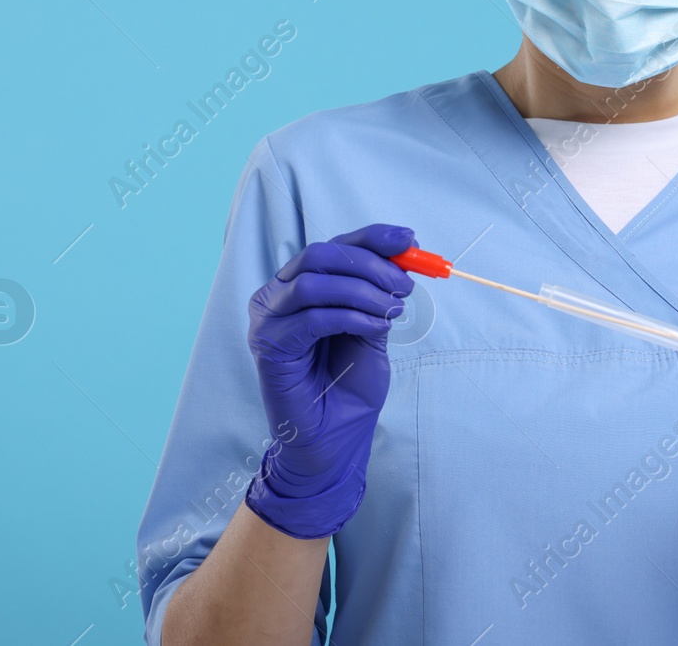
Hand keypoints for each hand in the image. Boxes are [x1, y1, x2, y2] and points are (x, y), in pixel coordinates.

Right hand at [242, 223, 415, 538]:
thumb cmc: (349, 385)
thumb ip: (379, 293)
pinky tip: (375, 328)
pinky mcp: (269, 346)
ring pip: (315, 281)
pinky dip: (352, 316)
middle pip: (321, 254)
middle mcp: (277, 297)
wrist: (335, 439)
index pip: (334, 246)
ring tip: (392, 311)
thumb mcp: (372, 327)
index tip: (409, 239)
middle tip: (403, 285)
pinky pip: (313, 317)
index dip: (372, 237)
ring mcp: (268, 320)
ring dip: (363, 291)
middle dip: (370, 263)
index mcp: (300, 286)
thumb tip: (405, 255)